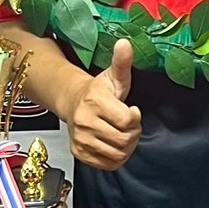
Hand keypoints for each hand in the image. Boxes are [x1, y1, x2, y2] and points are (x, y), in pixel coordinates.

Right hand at [64, 39, 141, 170]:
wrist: (73, 102)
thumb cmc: (99, 90)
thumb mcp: (114, 75)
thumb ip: (122, 61)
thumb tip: (125, 43)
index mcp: (94, 102)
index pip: (127, 120)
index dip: (135, 117)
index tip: (132, 110)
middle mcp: (84, 122)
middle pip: (124, 140)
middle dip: (134, 132)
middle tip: (130, 124)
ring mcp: (80, 140)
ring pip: (117, 154)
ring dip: (127, 147)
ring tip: (124, 133)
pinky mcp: (79, 153)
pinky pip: (107, 165)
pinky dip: (117, 158)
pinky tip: (116, 144)